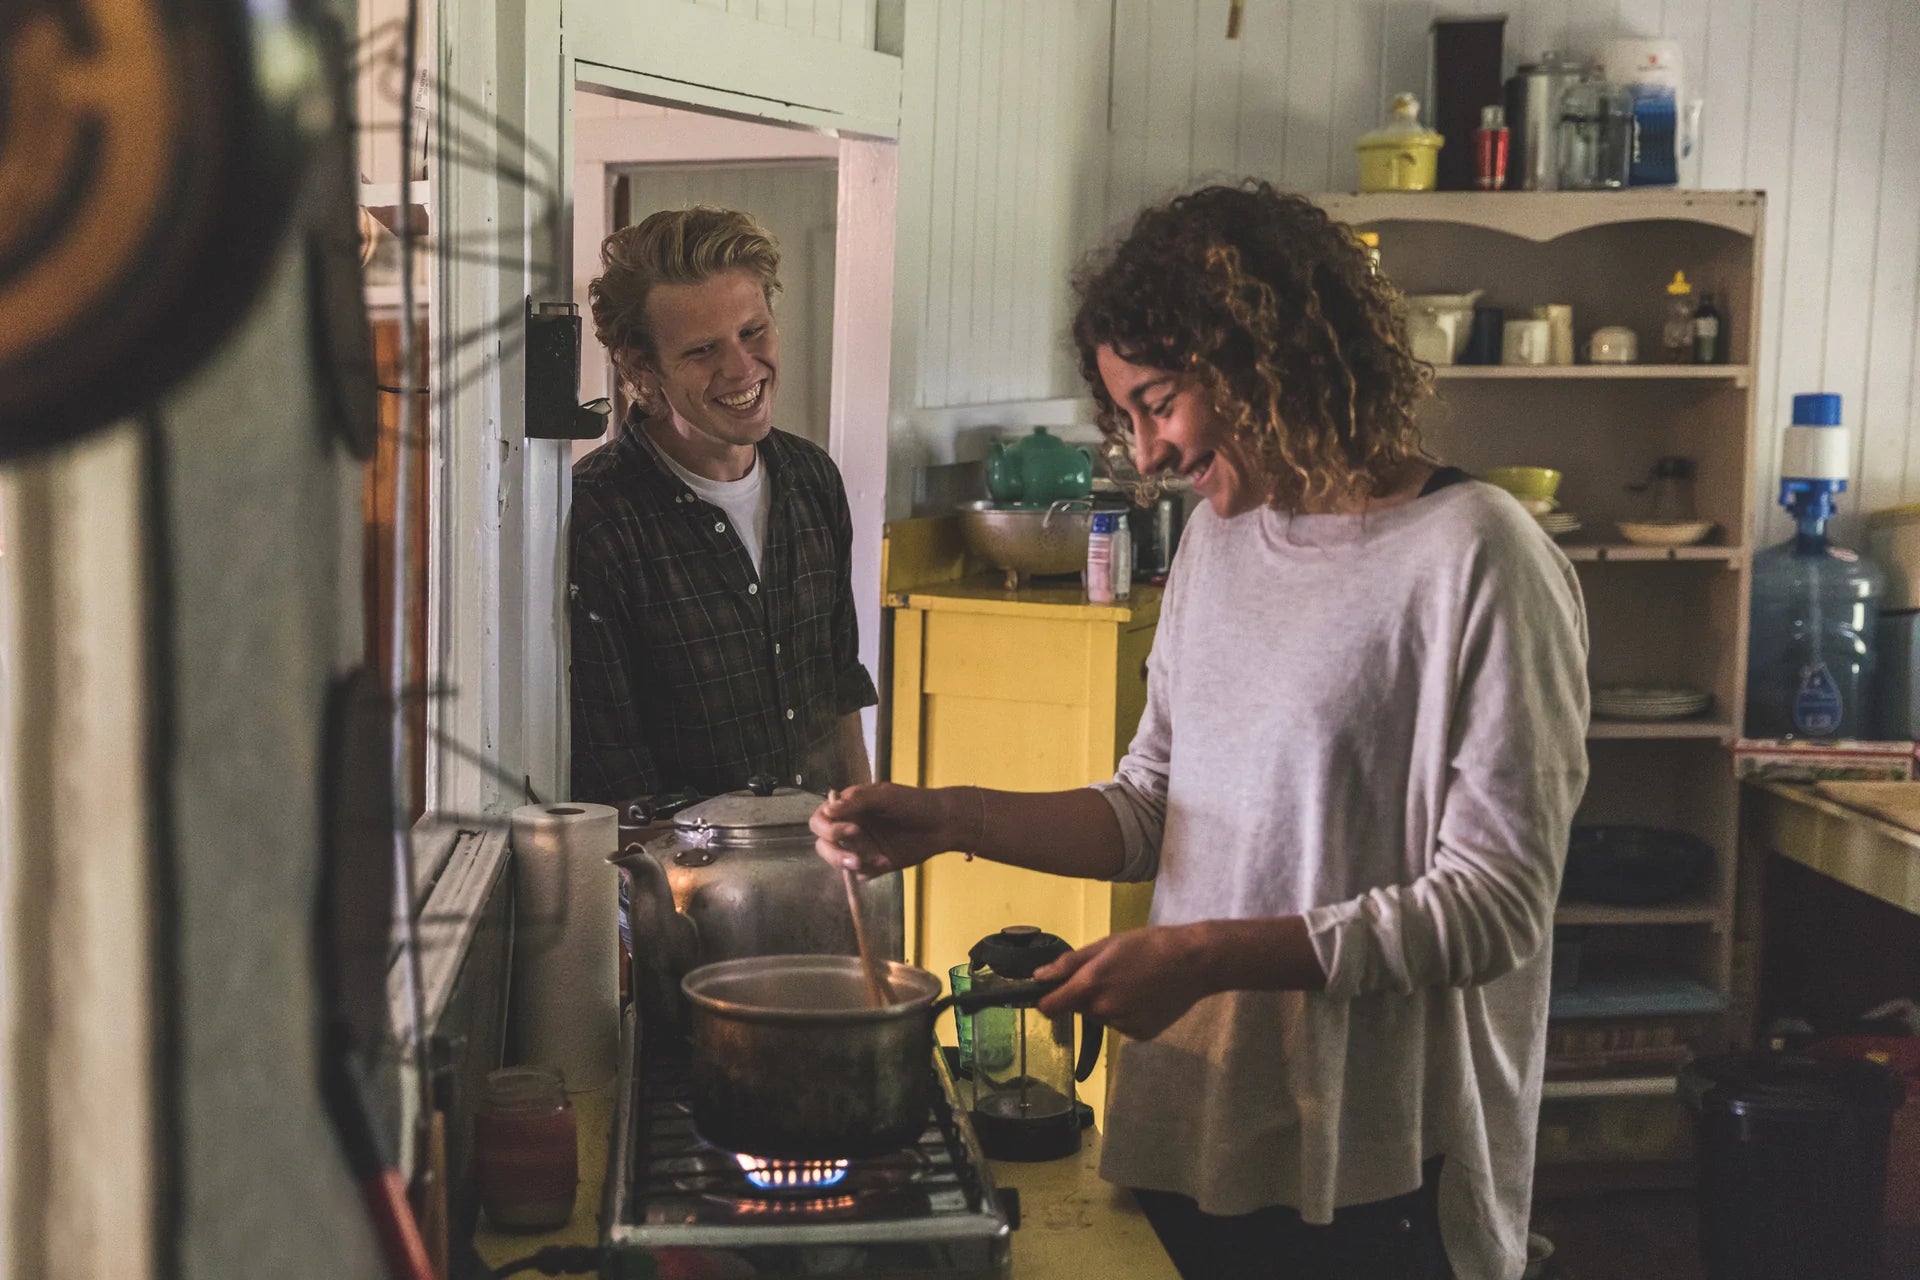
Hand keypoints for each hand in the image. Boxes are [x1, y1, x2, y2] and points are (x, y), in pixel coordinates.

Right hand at [811, 783, 970, 877]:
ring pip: (838, 862)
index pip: (821, 820)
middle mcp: (850, 828)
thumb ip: (857, 801)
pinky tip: (887, 862)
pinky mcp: (873, 864)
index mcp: (849, 808)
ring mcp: (861, 847)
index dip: (828, 828)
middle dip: (835, 854)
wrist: (942, 824)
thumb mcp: (886, 796)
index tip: (852, 830)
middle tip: (855, 859)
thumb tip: (828, 810)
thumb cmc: (915, 803)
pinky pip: (860, 874)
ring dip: (852, 864)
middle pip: (823, 845)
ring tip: (879, 860)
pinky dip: (870, 870)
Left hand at [1033, 925, 1217, 1040]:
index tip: (1054, 992)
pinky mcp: (1140, 1035)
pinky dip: (1128, 1014)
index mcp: (1090, 985)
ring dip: (1109, 1005)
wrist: (1194, 962)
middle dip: (1087, 996)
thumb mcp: (1106, 945)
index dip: (1047, 1000)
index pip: (1050, 1007)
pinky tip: (1145, 998)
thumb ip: (1069, 964)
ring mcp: (1123, 1025)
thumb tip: (1038, 978)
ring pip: (1102, 1017)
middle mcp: (1103, 1010)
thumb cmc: (1148, 944)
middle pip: (1080, 1009)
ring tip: (1133, 984)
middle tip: (1111, 975)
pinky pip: (1122, 1026)